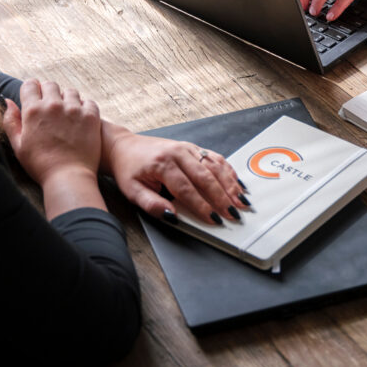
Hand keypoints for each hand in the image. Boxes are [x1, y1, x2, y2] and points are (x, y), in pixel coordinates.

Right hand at [3, 79, 102, 185]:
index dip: (31, 89)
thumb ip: (11, 121)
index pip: (30, 85)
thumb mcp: (18, 144)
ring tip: (66, 113)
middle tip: (50, 106)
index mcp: (33, 110)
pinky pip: (88, 102)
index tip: (34, 96)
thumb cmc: (40, 164)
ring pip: (70, 92)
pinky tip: (80, 118)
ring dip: (67, 99)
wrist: (68, 176)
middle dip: (48, 92)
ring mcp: (74, 109)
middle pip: (50, 85)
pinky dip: (84, 107)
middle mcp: (53, 105)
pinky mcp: (91, 116)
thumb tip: (8, 102)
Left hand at [102, 129, 250, 224]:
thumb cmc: (129, 170)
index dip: (202, 205)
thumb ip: (152, 205)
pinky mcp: (194, 147)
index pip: (187, 189)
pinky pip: (216, 158)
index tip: (214, 219)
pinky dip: (229, 172)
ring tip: (241, 201)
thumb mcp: (132, 191)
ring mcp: (189, 148)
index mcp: (163, 164)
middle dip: (222, 197)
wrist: (125, 147)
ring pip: (215, 167)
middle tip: (234, 213)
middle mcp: (179, 153)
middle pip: (206, 177)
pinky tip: (237, 184)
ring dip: (230, 185)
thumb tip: (173, 216)